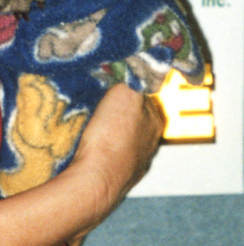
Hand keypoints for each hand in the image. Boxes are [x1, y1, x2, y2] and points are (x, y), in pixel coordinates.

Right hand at [67, 85, 163, 245]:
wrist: (95, 180)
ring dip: (109, 128)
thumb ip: (133, 77)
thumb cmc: (111, 138)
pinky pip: (109, 152)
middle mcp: (150, 142)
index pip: (145, 93)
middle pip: (134, 115)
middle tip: (98, 99)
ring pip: (122, 135)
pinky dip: (102, 146)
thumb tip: (134, 65)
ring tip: (90, 120)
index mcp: (156, 120)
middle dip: (119, 107)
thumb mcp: (124, 93)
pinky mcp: (116, 176)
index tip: (111, 80)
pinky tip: (88, 142)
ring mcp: (134, 161)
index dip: (127, 84)